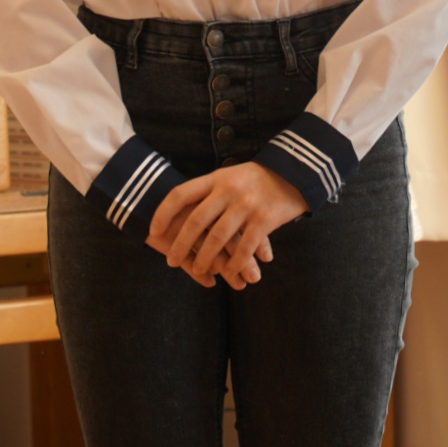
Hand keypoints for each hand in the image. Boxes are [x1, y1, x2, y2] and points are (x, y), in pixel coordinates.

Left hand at [150, 163, 306, 285]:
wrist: (294, 172)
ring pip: (217, 237)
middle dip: (180, 243)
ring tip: (198, 270)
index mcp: (216, 178)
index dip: (163, 213)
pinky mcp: (264, 220)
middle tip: (170, 260)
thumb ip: (210, 192)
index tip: (153, 231)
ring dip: (205, 258)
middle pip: (196, 220)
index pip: (181, 194)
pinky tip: (228, 274)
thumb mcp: (230, 176)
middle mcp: (228, 190)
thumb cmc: (256, 179)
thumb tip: (181, 211)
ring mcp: (246, 205)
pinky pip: (244, 247)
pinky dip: (234, 264)